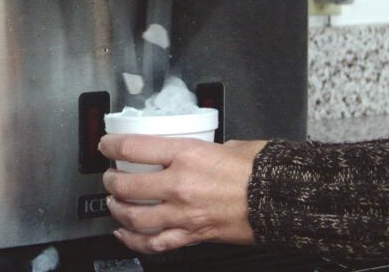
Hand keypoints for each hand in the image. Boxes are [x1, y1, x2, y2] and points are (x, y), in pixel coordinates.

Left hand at [98, 135, 267, 253]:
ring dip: (117, 210)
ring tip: (113, 204)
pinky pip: (154, 243)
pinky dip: (133, 240)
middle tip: (109, 177)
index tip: (105, 145)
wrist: (283, 200)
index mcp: (187, 155)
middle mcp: (179, 185)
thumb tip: (198, 149)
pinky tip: (124, 234)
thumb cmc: (263, 172)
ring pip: (134, 217)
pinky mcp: (192, 235)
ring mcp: (184, 214)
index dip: (111, 146)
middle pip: (127, 186)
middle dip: (111, 181)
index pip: (134, 148)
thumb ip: (206, 147)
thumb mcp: (231, 144)